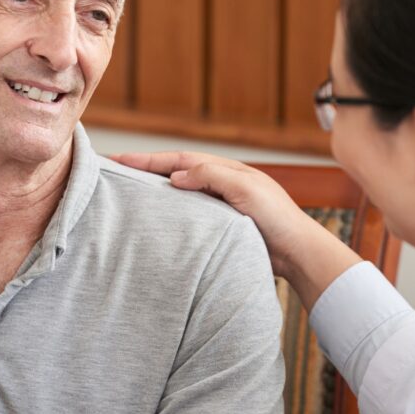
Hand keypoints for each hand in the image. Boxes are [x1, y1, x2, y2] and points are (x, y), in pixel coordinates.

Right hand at [111, 152, 360, 308]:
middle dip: (147, 171)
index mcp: (229, 171)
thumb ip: (210, 177)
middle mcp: (224, 185)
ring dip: (157, 192)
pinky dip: (172, 215)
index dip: (150, 160)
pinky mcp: (223, 230)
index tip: (119, 160)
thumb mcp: (245, 189)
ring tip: (129, 194)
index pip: (181, 161)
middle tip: (115, 172)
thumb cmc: (278, 219)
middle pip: (177, 174)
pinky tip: (158, 223)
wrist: (299, 254)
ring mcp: (223, 207)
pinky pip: (191, 217)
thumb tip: (174, 177)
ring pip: (182, 195)